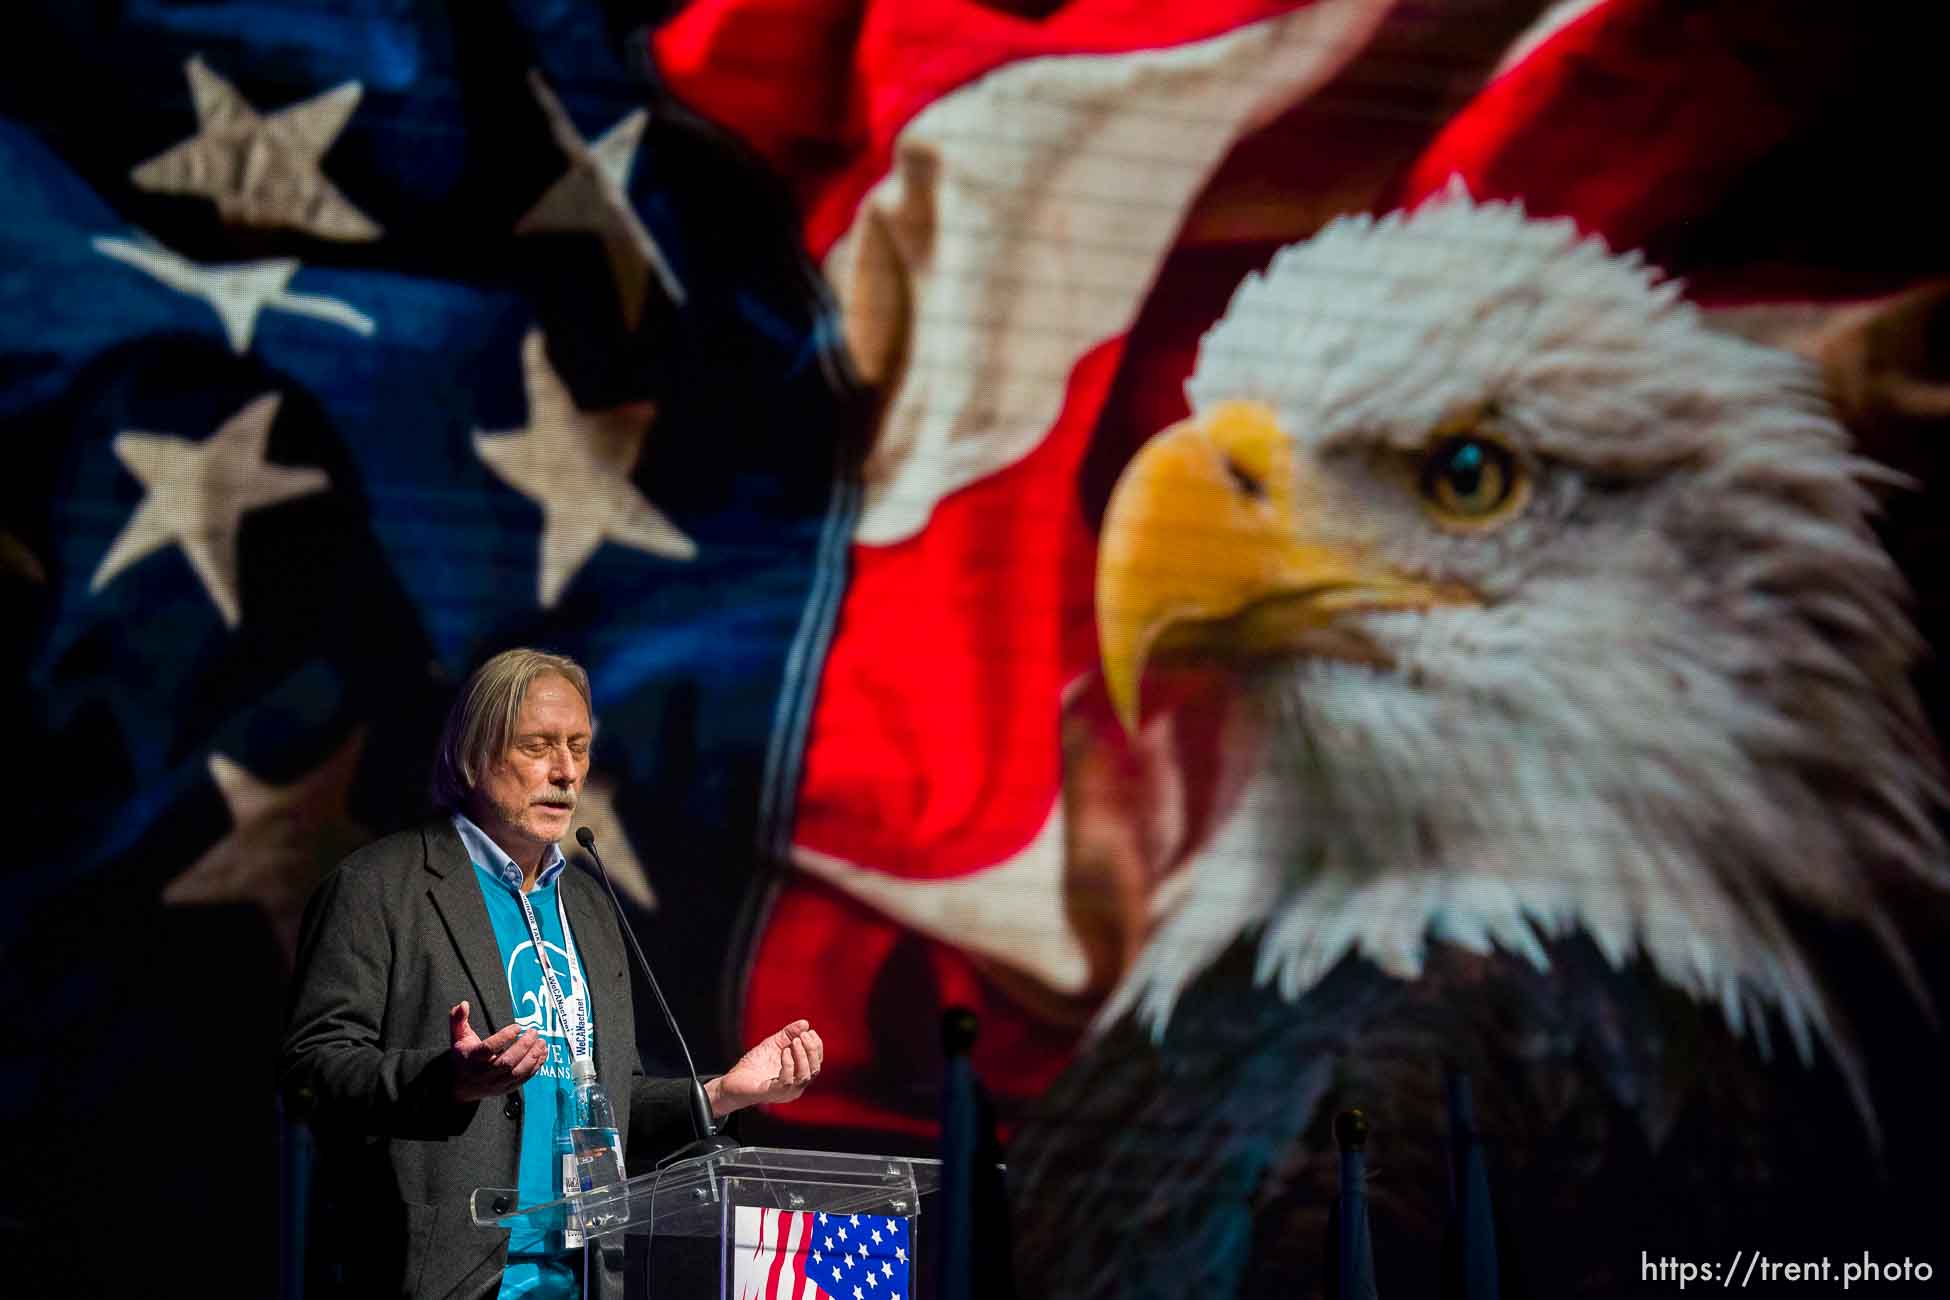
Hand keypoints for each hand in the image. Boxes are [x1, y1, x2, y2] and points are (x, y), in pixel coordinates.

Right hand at [449, 1000, 545, 1102]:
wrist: (462, 1087)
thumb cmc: (463, 1057)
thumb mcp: (457, 1037)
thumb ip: (458, 1019)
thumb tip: (463, 1004)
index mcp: (472, 1059)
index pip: (488, 1049)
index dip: (504, 1037)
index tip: (517, 1026)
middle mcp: (483, 1073)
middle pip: (506, 1062)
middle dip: (523, 1046)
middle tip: (534, 1032)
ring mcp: (495, 1083)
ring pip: (517, 1072)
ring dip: (532, 1057)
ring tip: (541, 1042)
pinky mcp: (506, 1089)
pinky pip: (523, 1079)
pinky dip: (536, 1066)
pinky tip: (543, 1053)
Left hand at [708, 1019, 823, 1115]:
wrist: (733, 1081)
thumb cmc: (754, 1065)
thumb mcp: (773, 1044)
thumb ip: (788, 1034)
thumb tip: (805, 1023)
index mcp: (798, 1075)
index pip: (817, 1062)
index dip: (816, 1046)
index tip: (809, 1031)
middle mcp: (796, 1086)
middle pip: (815, 1069)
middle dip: (811, 1049)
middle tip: (803, 1035)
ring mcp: (786, 1092)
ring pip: (805, 1076)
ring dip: (802, 1056)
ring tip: (794, 1041)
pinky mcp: (773, 1093)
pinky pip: (788, 1081)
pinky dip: (789, 1064)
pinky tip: (784, 1052)